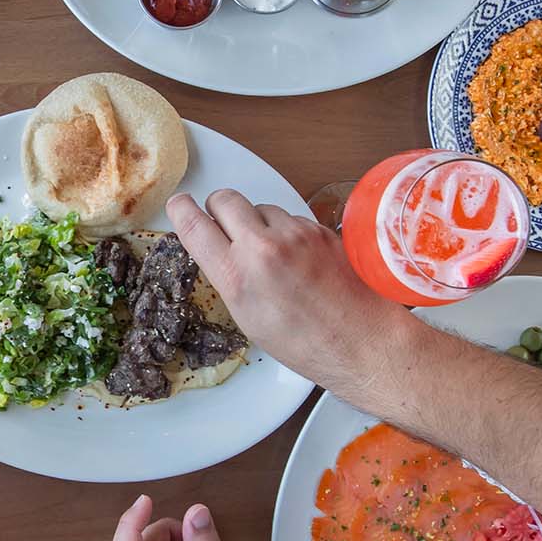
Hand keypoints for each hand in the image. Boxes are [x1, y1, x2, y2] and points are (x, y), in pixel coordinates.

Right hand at [167, 191, 403, 388]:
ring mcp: (295, 234)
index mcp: (237, 276)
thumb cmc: (306, 342)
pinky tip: (297, 257)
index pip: (195, 225)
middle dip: (220, 209)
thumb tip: (216, 248)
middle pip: (225, 199)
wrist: (361, 340)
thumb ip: (228, 276)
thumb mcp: (248, 317)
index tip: (180, 205)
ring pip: (260, 207)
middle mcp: (264, 248)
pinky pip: (290, 217)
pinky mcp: (320, 228)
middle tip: (225, 225)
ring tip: (271, 253)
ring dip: (258, 222)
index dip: (182, 210)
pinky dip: (288, 230)